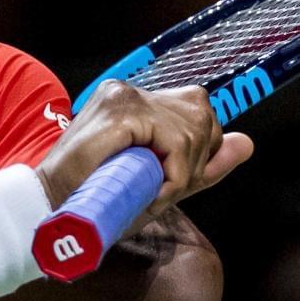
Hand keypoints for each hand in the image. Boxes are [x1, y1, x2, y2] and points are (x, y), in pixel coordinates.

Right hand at [34, 80, 252, 239]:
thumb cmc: (98, 199)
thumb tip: (247, 143)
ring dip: (181, 172)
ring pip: (191, 129)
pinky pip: (176, 142)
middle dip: (195, 159)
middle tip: (163, 189)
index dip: (199, 147)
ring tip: (151, 193)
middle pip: (200, 112)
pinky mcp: (122, 111)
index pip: (196, 106)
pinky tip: (150, 190)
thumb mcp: (161, 180)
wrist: (52, 209)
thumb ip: (203, 162)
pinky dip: (173, 173)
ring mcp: (123, 97)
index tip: (177, 181)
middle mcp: (127, 91)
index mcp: (132, 99)